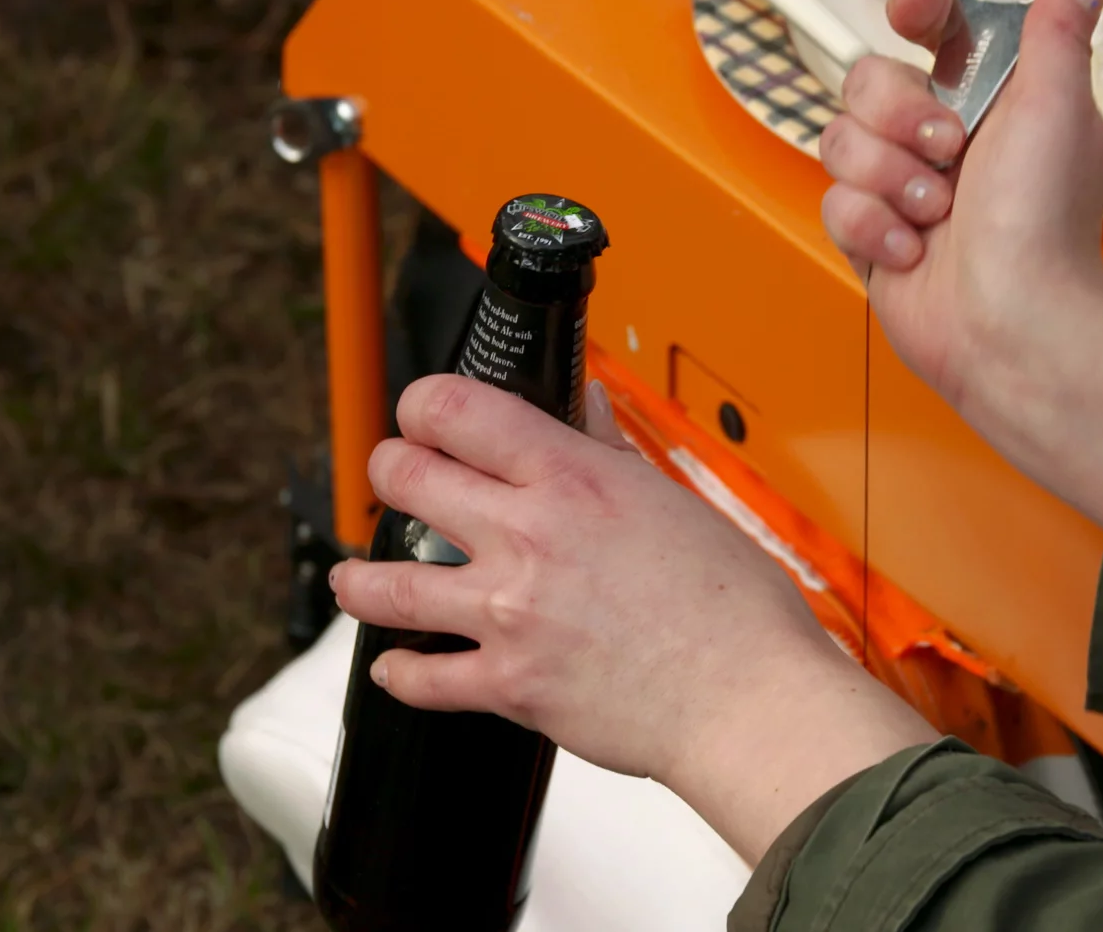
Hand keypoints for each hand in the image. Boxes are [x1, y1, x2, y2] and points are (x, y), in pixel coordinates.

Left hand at [332, 376, 937, 860]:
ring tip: (356, 577)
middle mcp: (529, 536)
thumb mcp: (674, 500)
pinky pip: (422, 678)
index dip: (421, 404)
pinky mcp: (507, 684)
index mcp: (572, 478)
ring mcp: (509, 612)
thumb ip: (610, 453)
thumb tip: (584, 408)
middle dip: (387, 471)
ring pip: (387, 583)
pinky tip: (398, 666)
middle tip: (393, 480)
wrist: (747, 698)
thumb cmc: (734, 606)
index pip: (458, 410)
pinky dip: (400, 673)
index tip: (421, 413)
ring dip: (360, 578)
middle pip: (403, 479)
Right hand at [819, 0, 1102, 409]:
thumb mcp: (1059, 111)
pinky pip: (833, 202)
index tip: (911, 15)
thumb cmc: (1044, 223)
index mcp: (989, 97)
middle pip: (868, 79)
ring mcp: (900, 187)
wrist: (1012, 326)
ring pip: (840, 140)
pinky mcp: (870, 236)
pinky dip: (873, 229)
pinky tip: (914, 254)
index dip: (916, 9)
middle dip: (898, 116)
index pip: (936, 26)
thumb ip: (1055, 36)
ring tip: (936, 216)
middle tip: (947, 153)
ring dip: (888, 179)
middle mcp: (940, 136)